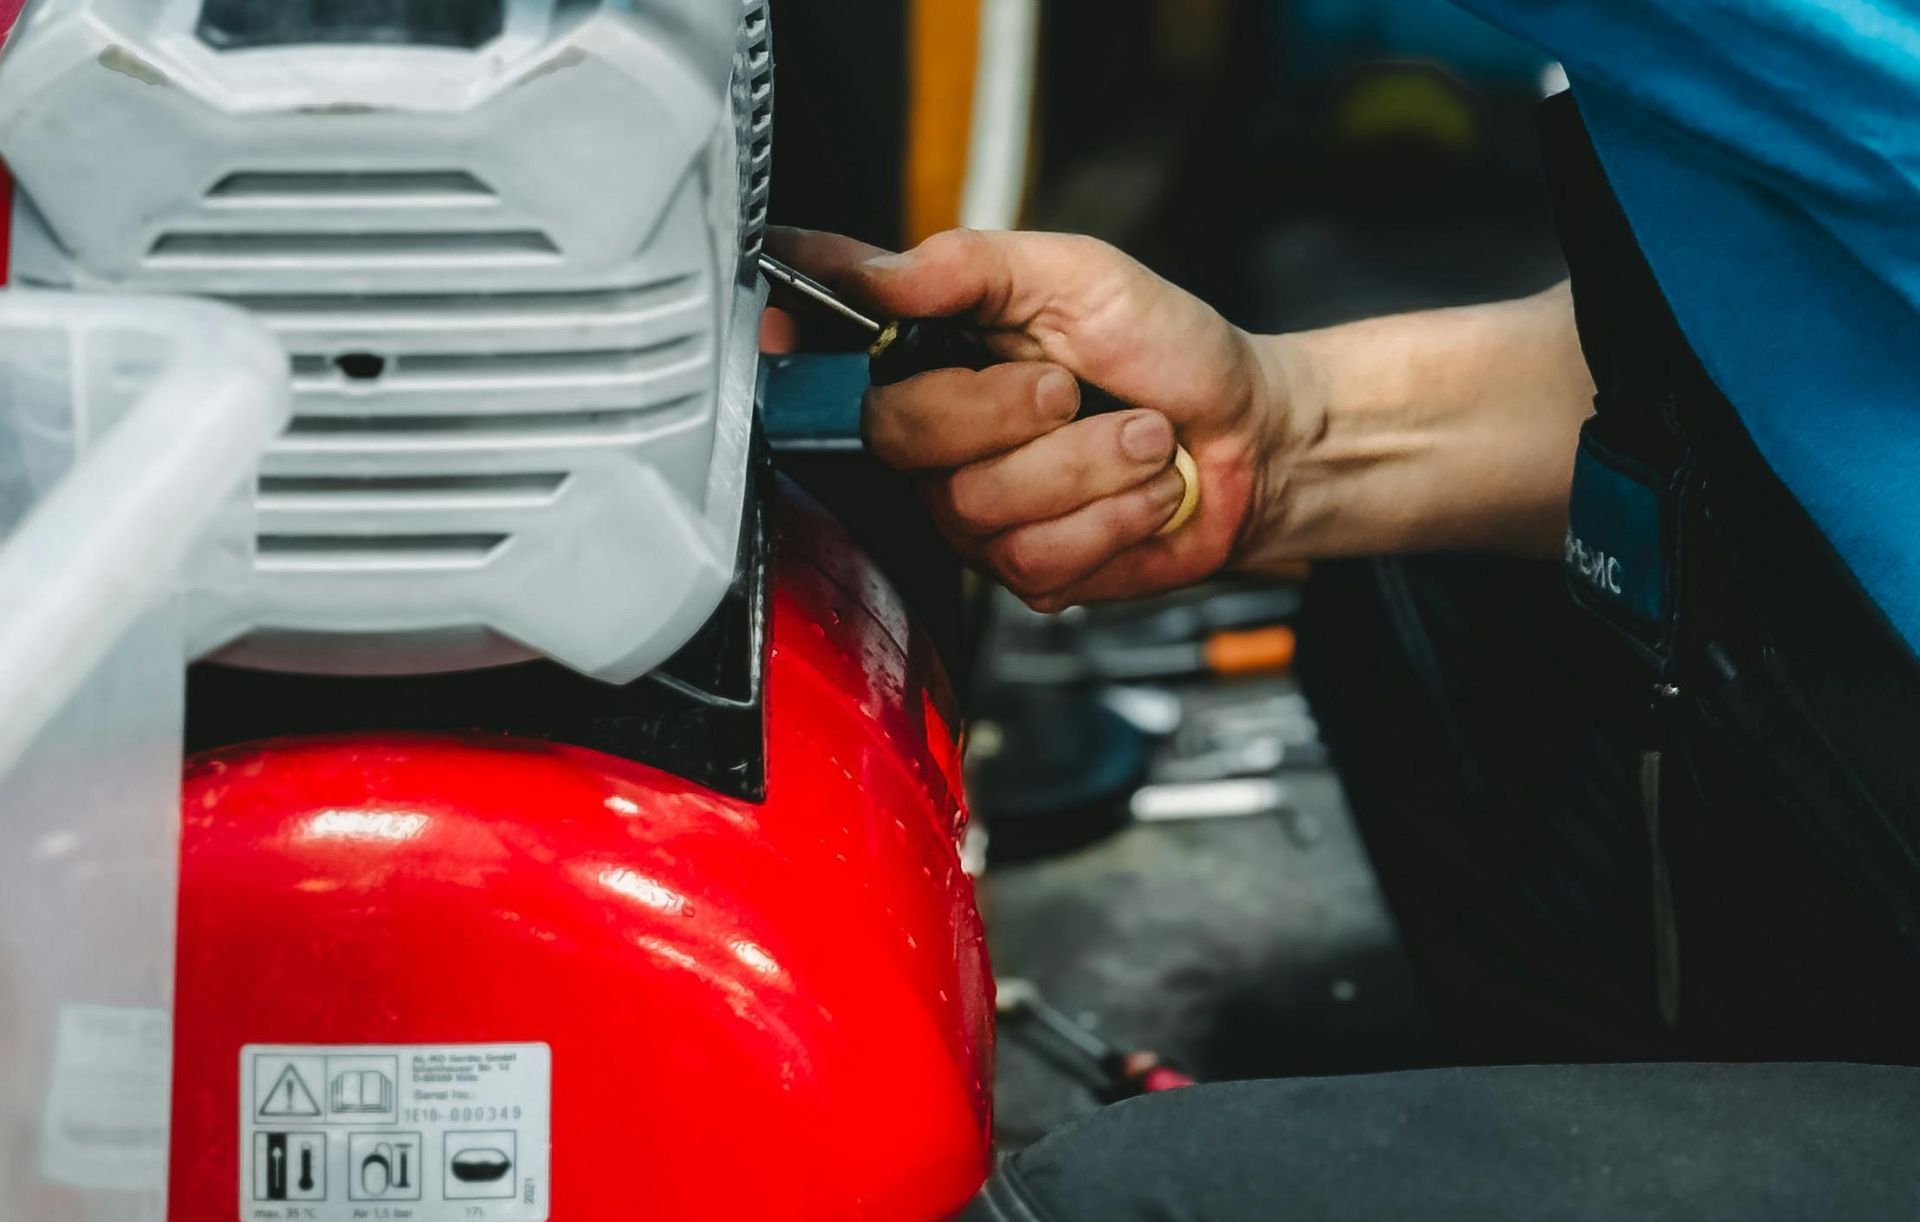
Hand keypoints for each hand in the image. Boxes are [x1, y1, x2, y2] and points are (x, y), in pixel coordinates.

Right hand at [768, 227, 1307, 609]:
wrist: (1252, 440)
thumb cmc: (1168, 349)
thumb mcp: (1077, 273)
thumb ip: (966, 268)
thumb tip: (871, 272)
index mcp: (934, 350)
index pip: (831, 344)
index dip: (793, 344)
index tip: (786, 329)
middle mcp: (938, 435)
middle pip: (898, 436)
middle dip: (1004, 411)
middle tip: (1072, 387)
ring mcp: (974, 511)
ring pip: (978, 505)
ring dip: (1087, 465)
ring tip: (1142, 438)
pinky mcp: (1024, 572)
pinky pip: (1034, 559)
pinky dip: (1112, 518)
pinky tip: (1143, 492)